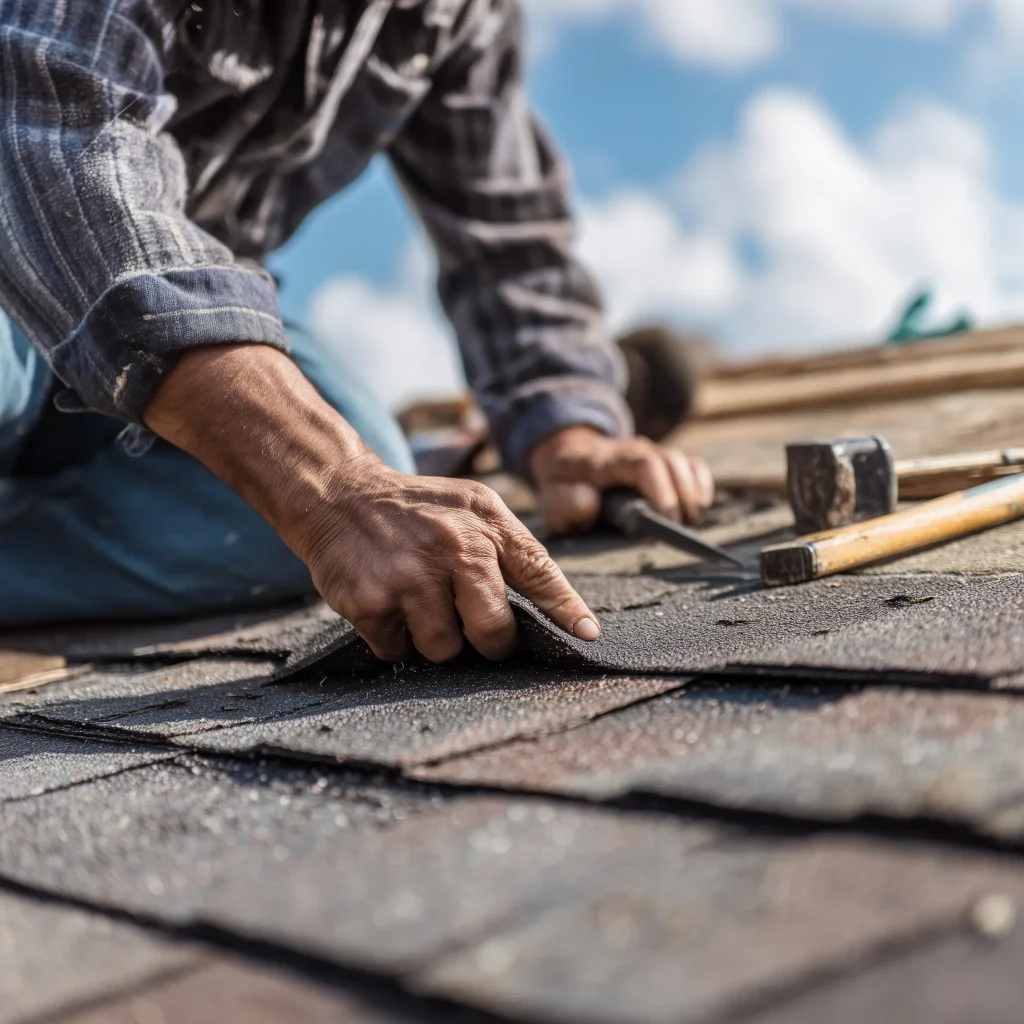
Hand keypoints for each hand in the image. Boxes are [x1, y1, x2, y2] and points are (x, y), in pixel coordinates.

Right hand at [145, 345, 599, 662]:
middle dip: (488, 640)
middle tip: (472, 626)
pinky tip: (386, 601)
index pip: (539, 572)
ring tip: (417, 601)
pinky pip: (398, 650)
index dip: (567, 611)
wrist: (338, 493)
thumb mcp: (471, 506)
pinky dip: (394, 637)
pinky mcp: (372, 601)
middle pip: (494, 631)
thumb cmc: (416, 509)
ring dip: (433, 638)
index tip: (588, 635)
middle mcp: (454, 546)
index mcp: (486, 522)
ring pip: (444, 648)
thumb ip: (512, 549)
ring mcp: (411, 575)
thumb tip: (558, 608)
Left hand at [529, 426, 714, 533]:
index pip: (643, 465)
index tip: (668, 519)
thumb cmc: (564, 486)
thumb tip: (590, 504)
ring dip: (692, 490)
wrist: (569, 458)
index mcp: (605, 461)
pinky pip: (689, 462)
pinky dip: (701, 480)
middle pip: (668, 461)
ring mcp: (648, 453)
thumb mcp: (553, 498)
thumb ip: (565, 502)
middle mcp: (631, 451)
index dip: (662, 491)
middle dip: (682, 495)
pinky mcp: (661, 460)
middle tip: (681, 526)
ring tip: (692, 518)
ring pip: (680, 461)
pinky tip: (703, 502)